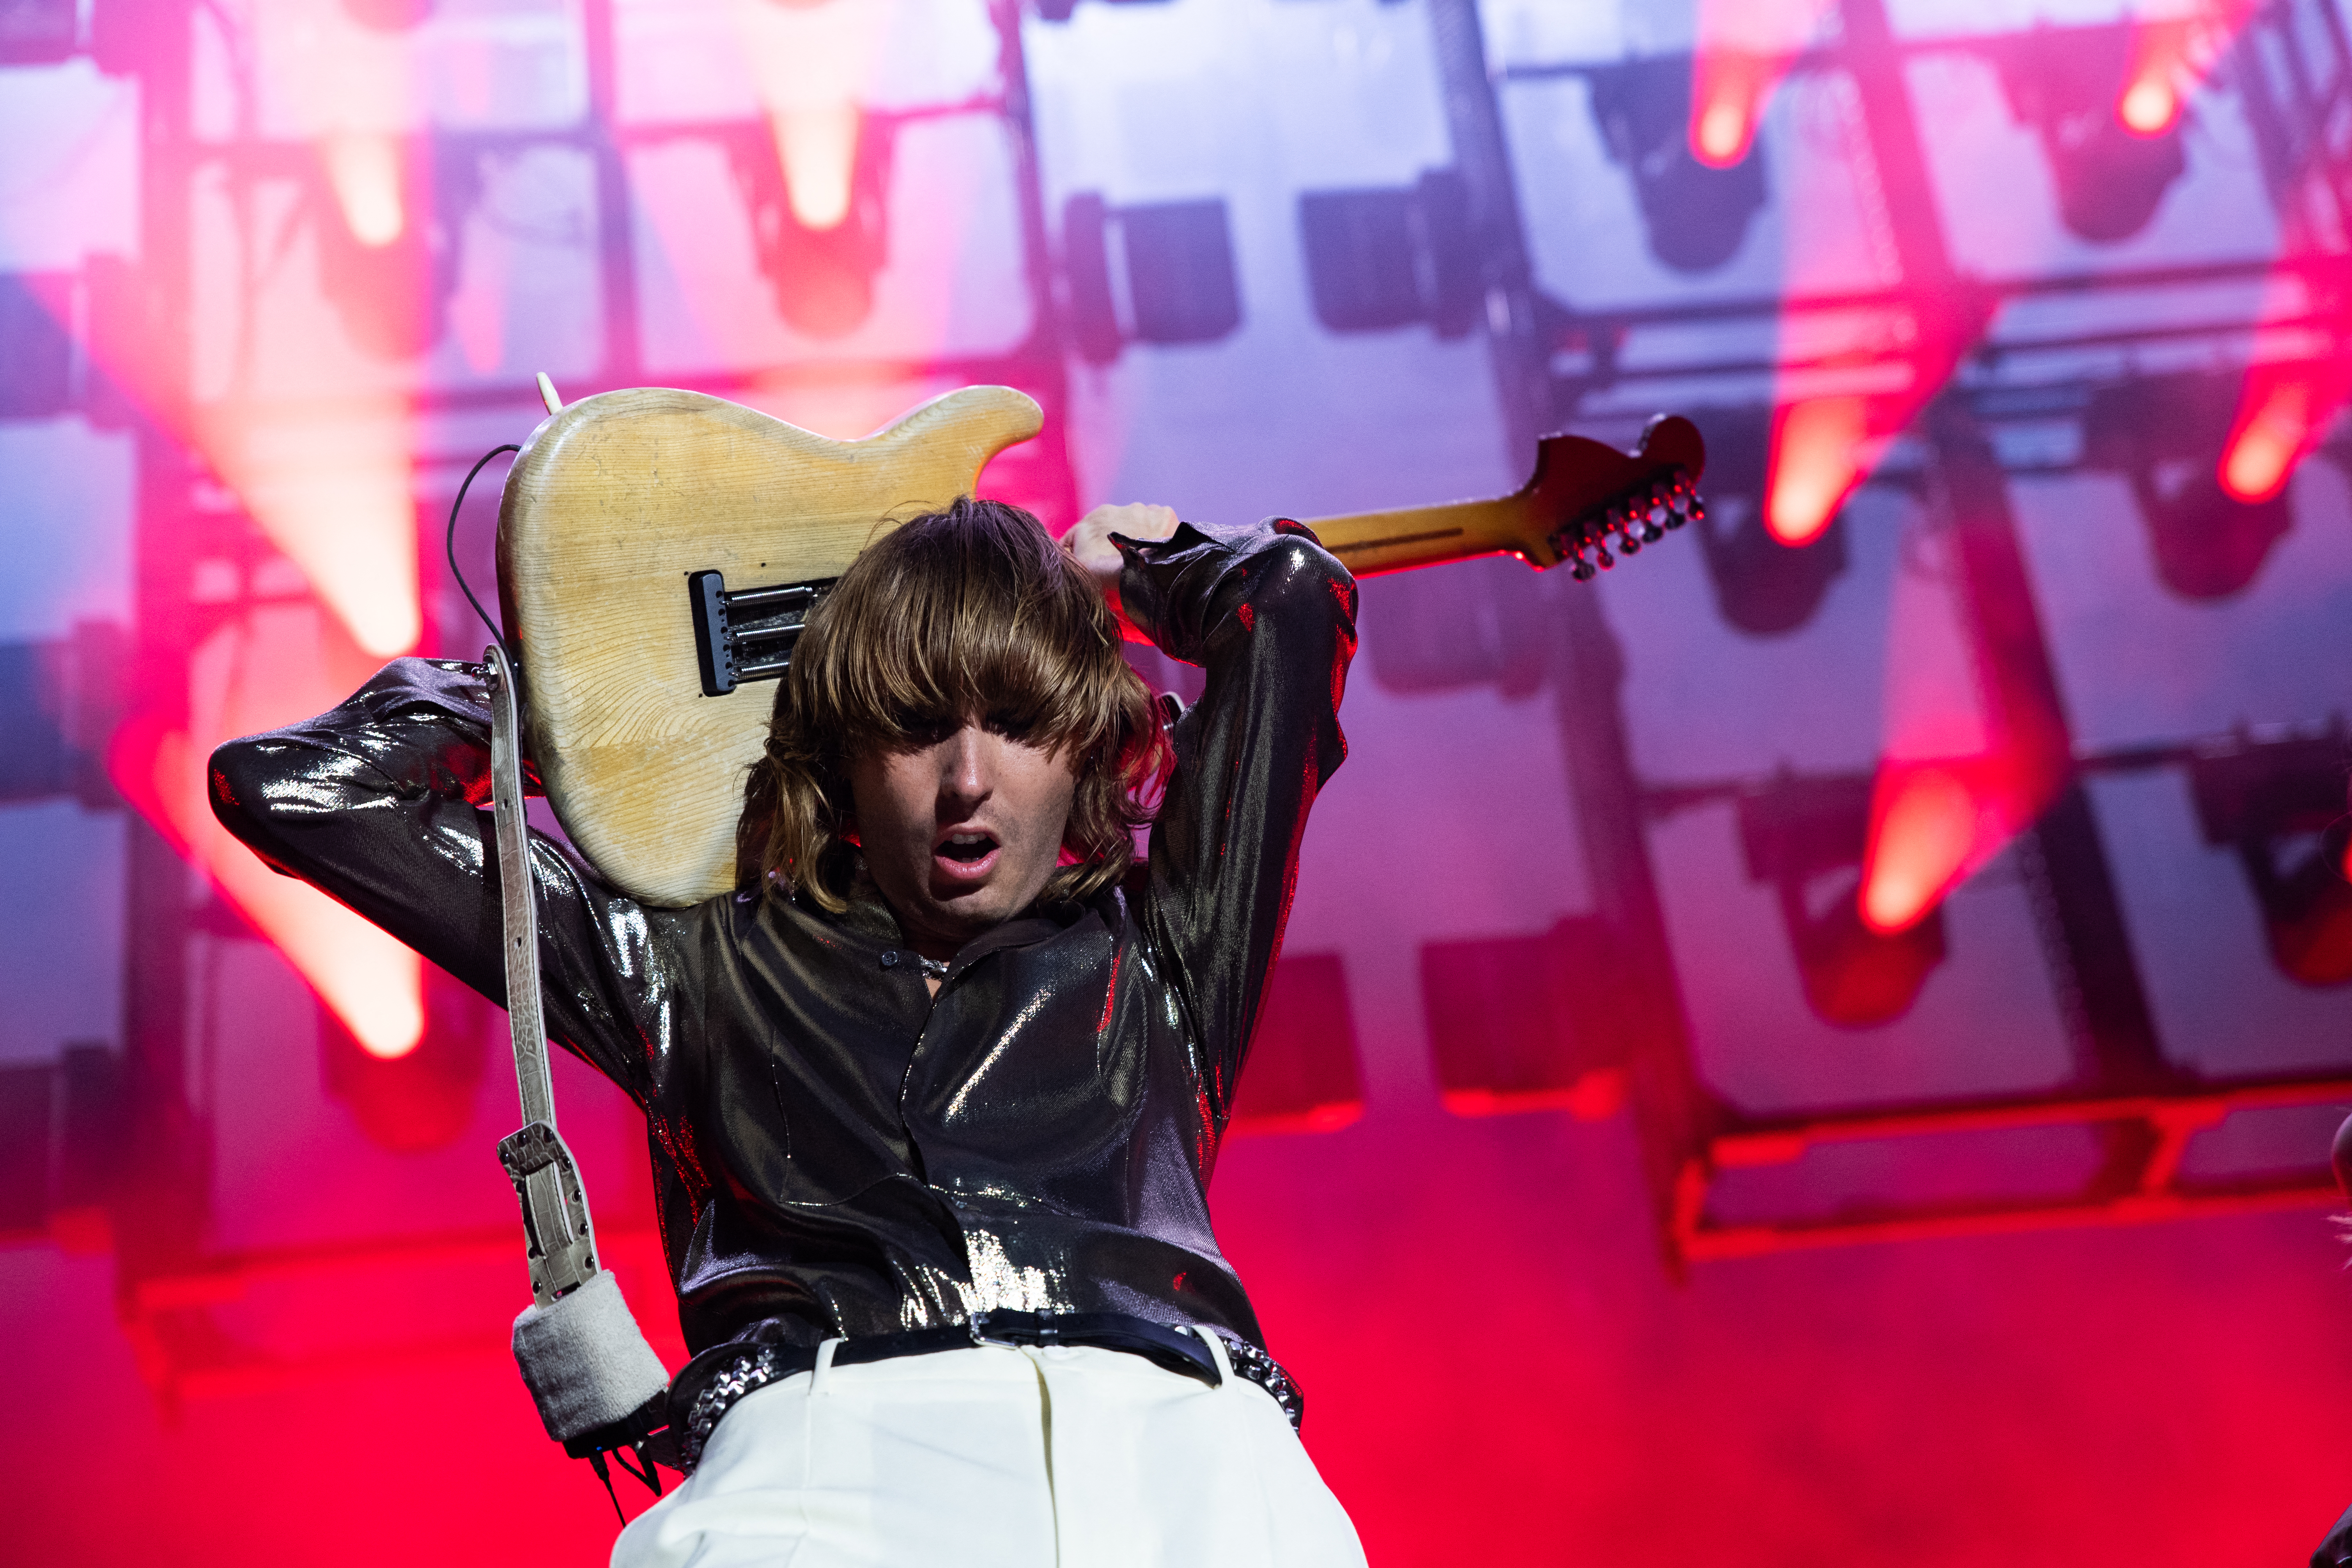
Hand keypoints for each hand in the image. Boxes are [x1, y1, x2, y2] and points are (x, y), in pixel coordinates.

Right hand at [1060, 503, 1179, 618]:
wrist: (1136, 573)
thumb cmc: (1103, 570)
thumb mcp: (1075, 561)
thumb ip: (1069, 550)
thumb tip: (1066, 548)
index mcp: (1099, 515)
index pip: (1098, 528)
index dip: (1100, 544)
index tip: (1105, 557)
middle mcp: (1123, 507)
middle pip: (1122, 525)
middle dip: (1123, 539)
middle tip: (1126, 559)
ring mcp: (1145, 511)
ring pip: (1143, 524)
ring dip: (1142, 536)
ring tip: (1144, 556)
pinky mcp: (1165, 516)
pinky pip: (1162, 524)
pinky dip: (1160, 535)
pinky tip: (1157, 549)